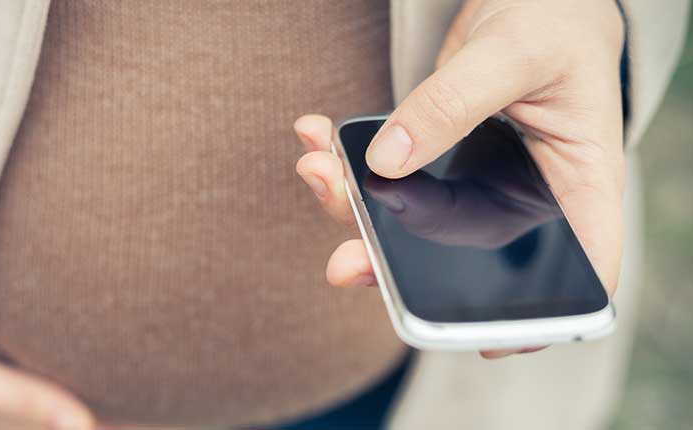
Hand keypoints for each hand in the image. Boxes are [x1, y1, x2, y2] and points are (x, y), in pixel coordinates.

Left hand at [295, 0, 624, 358]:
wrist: (527, 0)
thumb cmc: (548, 22)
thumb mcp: (511, 53)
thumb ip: (453, 103)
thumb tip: (387, 160)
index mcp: (578, 183)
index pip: (584, 266)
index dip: (542, 321)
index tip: (484, 344)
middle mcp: (525, 196)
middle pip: (465, 254)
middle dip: (395, 261)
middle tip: (344, 263)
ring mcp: (478, 184)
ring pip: (410, 222)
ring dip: (354, 205)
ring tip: (315, 168)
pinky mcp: (438, 163)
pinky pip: (387, 177)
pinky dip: (345, 161)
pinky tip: (317, 135)